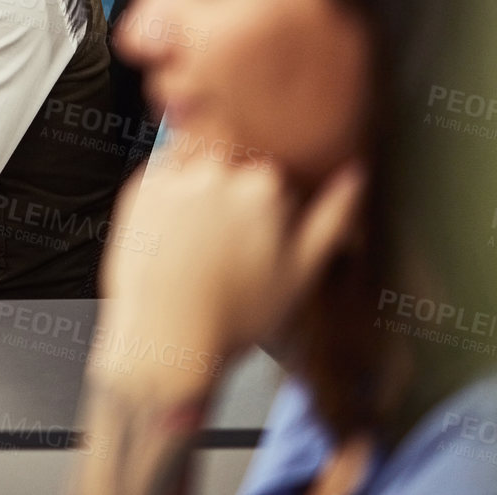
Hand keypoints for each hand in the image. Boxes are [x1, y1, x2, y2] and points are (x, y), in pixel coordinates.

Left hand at [94, 136, 364, 384]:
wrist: (168, 337)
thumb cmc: (237, 314)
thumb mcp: (302, 271)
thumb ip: (333, 217)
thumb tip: (357, 173)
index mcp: (266, 186)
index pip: (271, 173)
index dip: (265, 205)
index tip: (254, 235)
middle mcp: (220, 170)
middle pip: (234, 160)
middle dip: (231, 190)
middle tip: (221, 240)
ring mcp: (176, 176)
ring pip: (196, 160)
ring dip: (198, 184)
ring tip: (195, 237)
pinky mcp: (140, 187)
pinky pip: (160, 174)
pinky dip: (167, 194)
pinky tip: (171, 233)